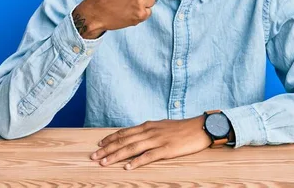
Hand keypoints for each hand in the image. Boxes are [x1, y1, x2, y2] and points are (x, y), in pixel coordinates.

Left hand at [90, 115, 211, 169]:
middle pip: (124, 140)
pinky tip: (127, 167)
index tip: (99, 144)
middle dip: (107, 149)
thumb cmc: (182, 129)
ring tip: (104, 162)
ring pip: (132, 148)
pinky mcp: (166, 149)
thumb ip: (149, 131)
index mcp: (148, 125)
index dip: (110, 139)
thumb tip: (137, 135)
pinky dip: (137, 162)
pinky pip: (148, 156)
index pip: (124, 132)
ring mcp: (157, 140)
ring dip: (116, 156)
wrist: (200, 127)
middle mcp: (150, 131)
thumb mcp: (162, 126)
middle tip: (93, 156)